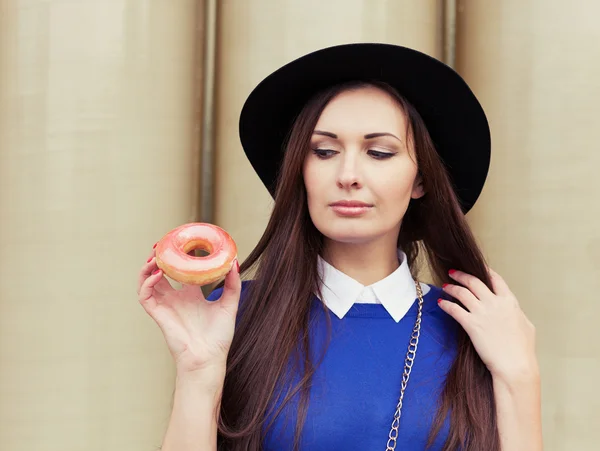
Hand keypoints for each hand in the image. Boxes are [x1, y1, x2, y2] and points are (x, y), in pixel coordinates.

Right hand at [137, 246, 241, 375]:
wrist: (208, 359)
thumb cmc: (218, 337)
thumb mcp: (229, 305)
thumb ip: (232, 285)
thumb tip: (234, 263)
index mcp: (190, 295)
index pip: (179, 271)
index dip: (177, 257)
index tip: (181, 242)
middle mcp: (176, 298)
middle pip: (160, 273)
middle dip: (158, 258)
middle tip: (161, 244)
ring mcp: (165, 306)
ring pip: (147, 282)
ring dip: (147, 268)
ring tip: (155, 256)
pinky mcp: (158, 315)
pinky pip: (145, 296)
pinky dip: (147, 283)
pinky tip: (158, 273)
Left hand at [437, 268, 537, 382]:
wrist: (515, 366)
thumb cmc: (522, 350)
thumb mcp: (527, 326)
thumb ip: (517, 314)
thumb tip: (513, 310)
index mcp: (509, 302)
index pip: (495, 279)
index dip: (484, 270)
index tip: (477, 266)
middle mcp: (495, 303)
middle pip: (474, 281)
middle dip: (461, 275)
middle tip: (452, 272)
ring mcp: (482, 313)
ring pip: (462, 292)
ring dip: (451, 287)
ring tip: (444, 286)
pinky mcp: (471, 324)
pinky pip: (454, 309)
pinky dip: (446, 304)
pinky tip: (441, 303)